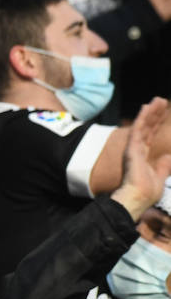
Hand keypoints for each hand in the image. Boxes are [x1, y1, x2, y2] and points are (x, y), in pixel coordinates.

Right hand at [111, 97, 170, 217]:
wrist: (137, 199)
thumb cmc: (146, 192)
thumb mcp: (160, 176)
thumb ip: (163, 165)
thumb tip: (168, 156)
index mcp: (143, 157)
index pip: (151, 136)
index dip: (157, 124)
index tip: (163, 112)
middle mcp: (137, 151)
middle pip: (147, 128)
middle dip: (155, 115)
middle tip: (162, 101)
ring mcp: (133, 149)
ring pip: (142, 126)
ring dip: (150, 112)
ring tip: (158, 100)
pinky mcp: (131, 149)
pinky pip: (136, 130)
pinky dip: (142, 118)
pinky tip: (146, 107)